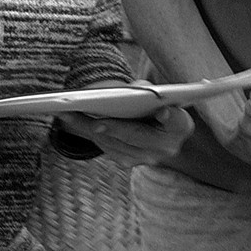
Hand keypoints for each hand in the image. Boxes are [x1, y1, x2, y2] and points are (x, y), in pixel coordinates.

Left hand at [57, 100, 193, 165]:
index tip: (163, 112)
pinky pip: (106, 147)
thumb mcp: (153, 92)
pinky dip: (87, 132)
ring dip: (91, 129)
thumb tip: (130, 93)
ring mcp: (148, 157)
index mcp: (181, 125)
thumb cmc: (153, 101)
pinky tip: (69, 118)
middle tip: (97, 125)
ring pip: (116, 145)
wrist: (151, 122)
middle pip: (138, 137)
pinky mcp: (129, 160)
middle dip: (116, 130)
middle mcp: (167, 147)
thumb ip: (145, 90)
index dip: (171, 118)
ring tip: (70, 115)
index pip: (178, 121)